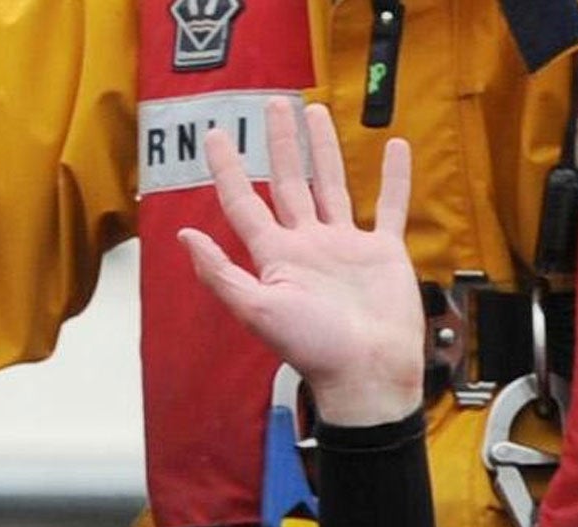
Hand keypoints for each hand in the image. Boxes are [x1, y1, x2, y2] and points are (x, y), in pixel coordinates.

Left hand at [180, 100, 421, 426]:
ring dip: (323, 150)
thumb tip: (184, 237)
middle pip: (288, 182)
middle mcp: (307, 246)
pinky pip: (388, 206)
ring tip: (316, 114)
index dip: (228, 169)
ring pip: (331, 184)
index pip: (244, 203)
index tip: (216, 136)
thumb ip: (220, 273)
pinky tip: (393, 149)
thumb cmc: (313, 348)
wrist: (366, 371)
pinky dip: (393, 178)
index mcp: (275, 257)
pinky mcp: (382, 252)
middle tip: (273, 104)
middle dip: (278, 144)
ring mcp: (344, 246)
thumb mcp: (257, 310)